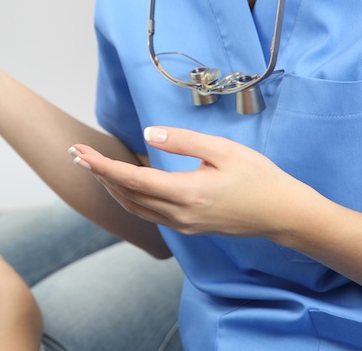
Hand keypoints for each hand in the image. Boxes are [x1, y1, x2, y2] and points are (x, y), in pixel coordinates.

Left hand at [69, 126, 318, 241]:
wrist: (284, 215)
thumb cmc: (259, 178)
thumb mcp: (223, 150)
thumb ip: (183, 141)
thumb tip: (148, 134)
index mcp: (186, 194)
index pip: (131, 180)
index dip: (101, 166)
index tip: (79, 152)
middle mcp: (179, 215)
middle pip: (126, 195)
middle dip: (99, 174)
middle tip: (77, 154)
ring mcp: (184, 225)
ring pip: (136, 208)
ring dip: (112, 187)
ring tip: (94, 166)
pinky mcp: (190, 227)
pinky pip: (150, 213)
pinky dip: (131, 197)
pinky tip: (127, 182)